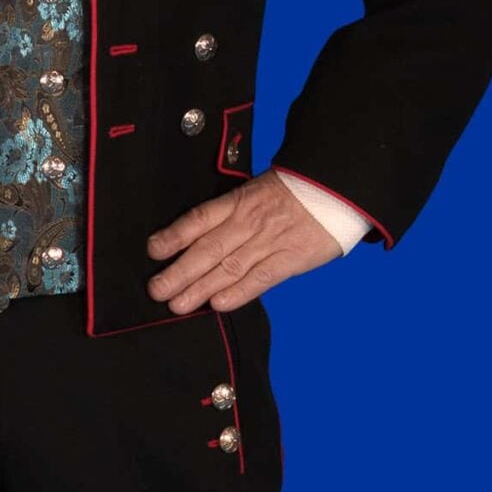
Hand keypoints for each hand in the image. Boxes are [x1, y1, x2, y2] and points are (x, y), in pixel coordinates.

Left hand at [145, 171, 339, 313]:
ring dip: (200, 289)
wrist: (338, 186)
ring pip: (228, 268)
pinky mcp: (291, 259)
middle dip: (179, 272)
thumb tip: (202, 235)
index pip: (200, 219)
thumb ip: (234, 212)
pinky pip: (260, 279)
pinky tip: (217, 305)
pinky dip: (238, 293)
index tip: (153, 250)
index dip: (174, 235)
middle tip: (156, 290)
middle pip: (207, 249)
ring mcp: (270, 242)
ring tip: (177, 305)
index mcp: (239, 201)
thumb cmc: (296, 190)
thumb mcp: (259, 189)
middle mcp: (249, 222)